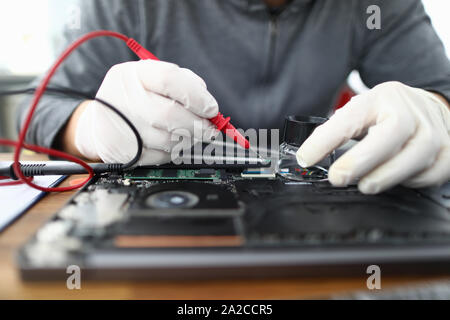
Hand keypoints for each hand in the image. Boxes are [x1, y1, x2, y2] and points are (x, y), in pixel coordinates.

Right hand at [74, 60, 218, 164]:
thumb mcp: (151, 78)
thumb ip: (181, 82)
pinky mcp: (124, 152)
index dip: (197, 95)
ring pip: (169, 139)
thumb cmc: (134, 98)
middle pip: (169, 114)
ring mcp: (121, 128)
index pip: (169, 79)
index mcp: (131, 75)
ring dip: (189, 139)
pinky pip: (161, 156)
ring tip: (192, 134)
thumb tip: (207, 103)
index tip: (212, 108)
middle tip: (210, 128)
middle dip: (198, 124)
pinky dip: (174, 151)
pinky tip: (172, 142)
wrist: (100, 124)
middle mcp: (122, 99)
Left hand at [297, 81, 449, 193]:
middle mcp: (410, 110)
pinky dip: (411, 181)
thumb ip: (333, 134)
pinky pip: (432, 172)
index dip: (326, 140)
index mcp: (380, 98)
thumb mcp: (357, 115)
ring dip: (387, 175)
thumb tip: (306, 158)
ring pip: (416, 156)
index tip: (306, 158)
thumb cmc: (386, 114)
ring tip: (365, 185)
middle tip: (338, 177)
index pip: (350, 118)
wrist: (426, 108)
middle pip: (392, 134)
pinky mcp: (449, 150)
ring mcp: (434, 129)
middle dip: (362, 160)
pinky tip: (395, 179)